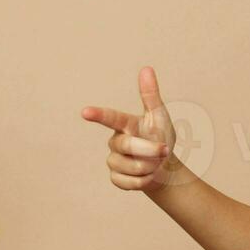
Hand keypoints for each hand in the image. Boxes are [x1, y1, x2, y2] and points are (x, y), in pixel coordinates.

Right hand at [81, 66, 185, 191]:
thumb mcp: (159, 116)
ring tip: (156, 164)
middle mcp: (116, 141)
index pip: (110, 117)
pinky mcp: (116, 178)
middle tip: (164, 150)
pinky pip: (128, 181)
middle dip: (148, 149)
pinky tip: (148, 176)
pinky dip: (144, 180)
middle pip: (126, 145)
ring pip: (129, 165)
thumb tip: (146, 68)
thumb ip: (151, 95)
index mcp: (125, 124)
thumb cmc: (161, 138)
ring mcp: (114, 160)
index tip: (85, 112)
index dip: (98, 114)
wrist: (165, 168)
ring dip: (149, 166)